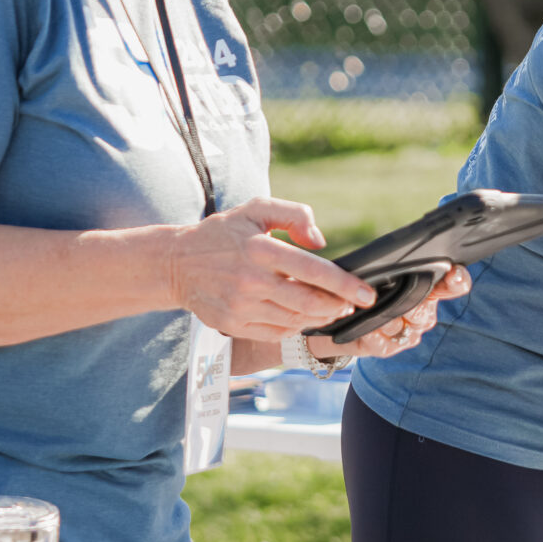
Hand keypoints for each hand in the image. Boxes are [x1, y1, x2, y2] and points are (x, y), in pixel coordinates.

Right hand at [166, 197, 376, 339]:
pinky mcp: (233, 324)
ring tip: (332, 309)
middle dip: (339, 307)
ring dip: (321, 318)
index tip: (367, 294)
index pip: (313, 271)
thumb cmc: (222, 233)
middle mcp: (251, 281)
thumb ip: (294, 214)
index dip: (345, 285)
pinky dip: (296, 327)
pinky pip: (276, 332)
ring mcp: (241, 307)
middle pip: (309, 303)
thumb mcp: (255, 209)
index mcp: (260, 250)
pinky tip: (304, 317)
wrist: (176, 264)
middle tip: (352, 303)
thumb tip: (320, 242)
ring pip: (295, 321)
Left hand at [303, 265, 470, 360]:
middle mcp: (424, 313)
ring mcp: (408, 333)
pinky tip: (363, 328)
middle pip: (424, 309)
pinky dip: (370, 333)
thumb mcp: (379, 270)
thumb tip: (399, 253)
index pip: (455, 284)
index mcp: (429, 289)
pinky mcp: (389, 348)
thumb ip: (396, 266)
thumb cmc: (363, 287)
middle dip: (404, 301)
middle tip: (390, 292)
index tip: (453, 273)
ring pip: (401, 325)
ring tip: (367, 308)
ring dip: (382, 316)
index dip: (457, 280)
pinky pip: (384, 342)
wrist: (336, 318)